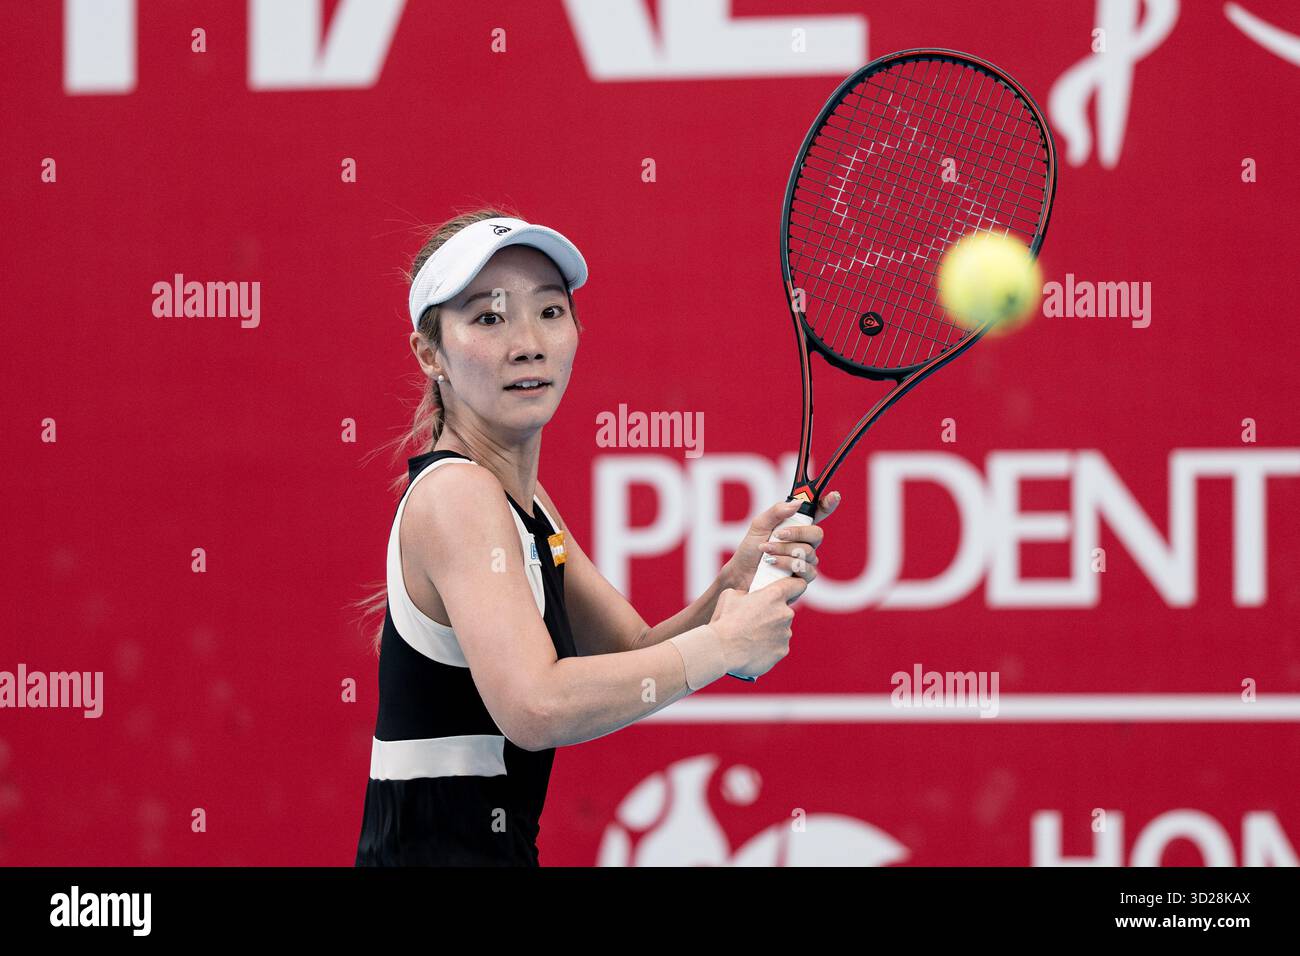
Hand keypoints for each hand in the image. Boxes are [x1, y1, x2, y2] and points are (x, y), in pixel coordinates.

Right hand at [708, 577, 806, 679]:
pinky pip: (778, 646)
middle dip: (773, 614)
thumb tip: (750, 598)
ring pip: (781, 629)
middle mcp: (785, 613)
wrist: (721, 649)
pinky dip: (768, 647)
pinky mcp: (782, 651)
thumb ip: (747, 593)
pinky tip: (753, 648)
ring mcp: (785, 634)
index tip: (789, 590)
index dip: (794, 586)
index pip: (798, 584)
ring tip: (750, 637)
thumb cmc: (724, 620)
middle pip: (785, 610)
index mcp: (774, 595)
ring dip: (770, 631)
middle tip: (754, 620)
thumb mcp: (731, 595)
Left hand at [722, 491, 841, 594]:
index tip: (834, 496)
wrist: (741, 574)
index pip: (818, 513)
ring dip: (784, 550)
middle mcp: (805, 543)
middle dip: (797, 533)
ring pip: (808, 552)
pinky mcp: (803, 578)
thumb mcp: (759, 525)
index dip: (828, 503)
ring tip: (766, 551)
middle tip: (778, 534)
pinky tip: (772, 563)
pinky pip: (805, 569)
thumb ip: (776, 512)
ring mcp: (806, 561)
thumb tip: (797, 503)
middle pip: (817, 534)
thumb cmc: (751, 550)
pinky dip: (786, 563)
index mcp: (797, 526)